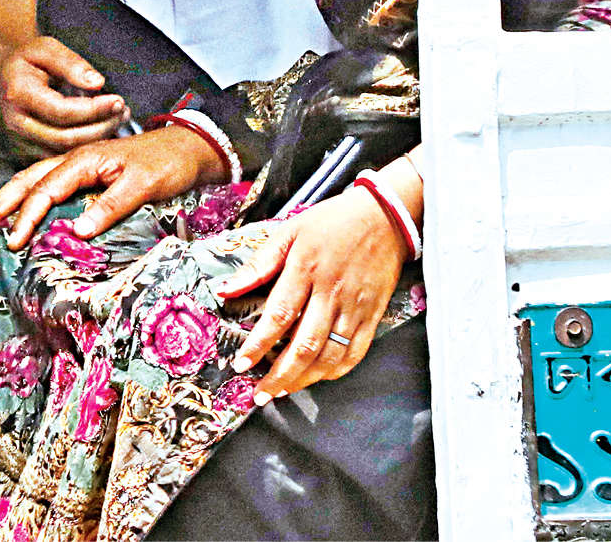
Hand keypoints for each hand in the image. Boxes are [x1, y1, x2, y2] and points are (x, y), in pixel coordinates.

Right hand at [0, 37, 128, 158]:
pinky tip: (101, 131)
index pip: (62, 110)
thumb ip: (71, 63)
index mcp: (19, 94)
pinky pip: (59, 158)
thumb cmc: (22, 62)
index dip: (94, 109)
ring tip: (118, 120)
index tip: (118, 100)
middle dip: (102, 127)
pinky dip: (84, 148)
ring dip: (97, 139)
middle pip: (66, 137)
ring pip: (65, 152)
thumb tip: (98, 83)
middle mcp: (17, 123)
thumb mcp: (44, 48)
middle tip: (124, 112)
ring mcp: (19, 142)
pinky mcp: (24, 154)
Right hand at [0, 127, 223, 249]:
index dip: (26, 216)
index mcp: (85, 160)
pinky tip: (20, 215)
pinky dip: (27, 199)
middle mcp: (76, 160)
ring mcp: (79, 167)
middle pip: (27, 181)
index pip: (45, 190)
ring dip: (7, 201)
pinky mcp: (86, 175)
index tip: (13, 240)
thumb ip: (111, 206)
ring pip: (33, 181)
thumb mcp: (144, 184)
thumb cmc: (169, 163)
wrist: (190, 146)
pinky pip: (48, 185)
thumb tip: (78, 231)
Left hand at [212, 189, 411, 404]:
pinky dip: (336, 371)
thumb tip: (226, 290)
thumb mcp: (289, 231)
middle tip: (260, 394)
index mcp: (306, 268)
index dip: (259, 344)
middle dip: (279, 374)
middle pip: (305, 344)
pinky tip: (316, 378)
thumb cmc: (331, 223)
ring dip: (304, 379)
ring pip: (330, 354)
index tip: (241, 364)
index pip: (279, 314)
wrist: (384, 216)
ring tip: (282, 391)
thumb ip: (259, 264)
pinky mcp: (373, 314)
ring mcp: (355, 306)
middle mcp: (331, 291)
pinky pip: (356, 352)